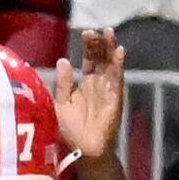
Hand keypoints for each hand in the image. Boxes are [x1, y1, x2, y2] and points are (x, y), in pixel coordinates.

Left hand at [56, 26, 125, 166]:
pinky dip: (118, 66)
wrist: (82, 149)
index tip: (86, 33)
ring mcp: (107, 90)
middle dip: (98, 44)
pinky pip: (117, 79)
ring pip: (110, 65)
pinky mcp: (114, 98)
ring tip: (109, 33)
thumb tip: (63, 60)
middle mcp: (97, 84)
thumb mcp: (59, 103)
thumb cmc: (69, 129)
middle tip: (94, 30)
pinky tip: (119, 52)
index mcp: (84, 84)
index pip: (88, 61)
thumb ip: (62, 83)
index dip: (88, 47)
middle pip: (100, 59)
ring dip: (110, 49)